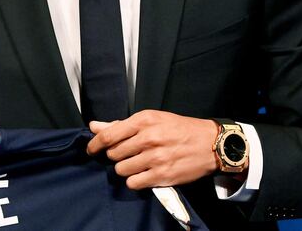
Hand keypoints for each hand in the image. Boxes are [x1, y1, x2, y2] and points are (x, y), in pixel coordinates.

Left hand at [86, 110, 219, 188]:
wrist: (210, 143)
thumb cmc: (178, 128)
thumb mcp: (151, 119)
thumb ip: (121, 125)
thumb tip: (94, 127)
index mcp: (143, 121)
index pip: (108, 136)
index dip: (94, 144)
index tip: (91, 150)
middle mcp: (148, 139)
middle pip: (113, 154)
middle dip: (115, 155)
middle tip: (126, 154)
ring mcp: (155, 158)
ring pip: (121, 169)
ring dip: (125, 168)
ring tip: (136, 163)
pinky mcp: (162, 175)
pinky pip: (133, 183)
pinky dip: (134, 180)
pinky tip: (142, 173)